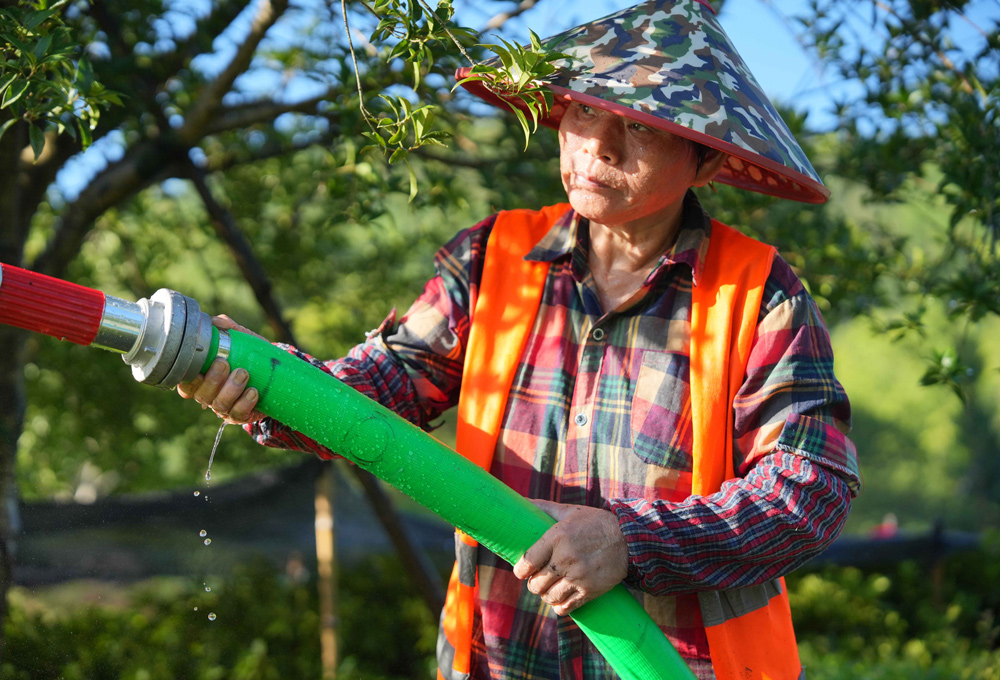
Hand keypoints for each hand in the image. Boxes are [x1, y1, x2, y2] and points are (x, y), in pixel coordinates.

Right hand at [177, 315, 261, 424]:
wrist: (277, 373)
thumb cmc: (250, 356)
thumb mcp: (241, 340)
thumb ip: (228, 329)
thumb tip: (216, 321)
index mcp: (203, 378)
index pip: (186, 383)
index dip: (188, 379)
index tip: (198, 367)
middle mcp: (209, 394)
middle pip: (202, 394)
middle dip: (212, 379)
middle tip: (224, 363)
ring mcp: (224, 407)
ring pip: (219, 404)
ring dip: (231, 389)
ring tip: (244, 373)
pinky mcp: (240, 415)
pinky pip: (237, 414)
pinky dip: (245, 403)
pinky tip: (253, 392)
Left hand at [512, 500, 628, 615]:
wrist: (629, 540)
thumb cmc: (596, 523)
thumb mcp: (570, 511)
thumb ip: (545, 508)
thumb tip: (523, 500)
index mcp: (557, 537)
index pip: (527, 562)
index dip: (520, 570)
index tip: (522, 571)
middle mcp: (565, 558)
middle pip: (535, 584)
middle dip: (534, 583)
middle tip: (539, 579)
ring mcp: (578, 577)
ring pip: (549, 597)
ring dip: (546, 595)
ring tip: (550, 588)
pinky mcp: (590, 591)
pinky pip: (566, 607)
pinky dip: (560, 606)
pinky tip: (562, 598)